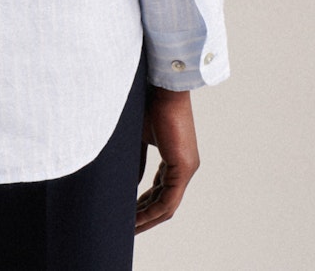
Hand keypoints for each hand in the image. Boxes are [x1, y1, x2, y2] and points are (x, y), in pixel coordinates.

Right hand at [135, 85, 199, 233]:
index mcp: (175, 157)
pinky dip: (152, 212)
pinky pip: (169, 199)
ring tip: (129, 229)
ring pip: (167, 205)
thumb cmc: (148, 102)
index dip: (144, 204)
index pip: (160, 189)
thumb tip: (130, 184)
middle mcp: (185, 165)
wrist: (161, 85)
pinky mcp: (184, 167)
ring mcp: (187, 167)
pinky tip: (137, 220)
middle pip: (164, 202)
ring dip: (147, 219)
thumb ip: (136, 161)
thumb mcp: (137, 136)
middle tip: (127, 228)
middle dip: (145, 217)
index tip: (128, 213)